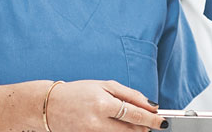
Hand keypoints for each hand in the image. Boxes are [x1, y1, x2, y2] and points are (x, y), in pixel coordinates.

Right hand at [45, 80, 167, 131]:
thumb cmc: (78, 92)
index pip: (135, 114)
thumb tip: (150, 105)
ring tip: (131, 124)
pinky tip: (115, 127)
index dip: (152, 119)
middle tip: (147, 123)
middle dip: (143, 127)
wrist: (49, 106)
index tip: (162, 122)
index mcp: (103, 103)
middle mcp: (97, 121)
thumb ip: (129, 94)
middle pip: (131, 130)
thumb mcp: (104, 85)